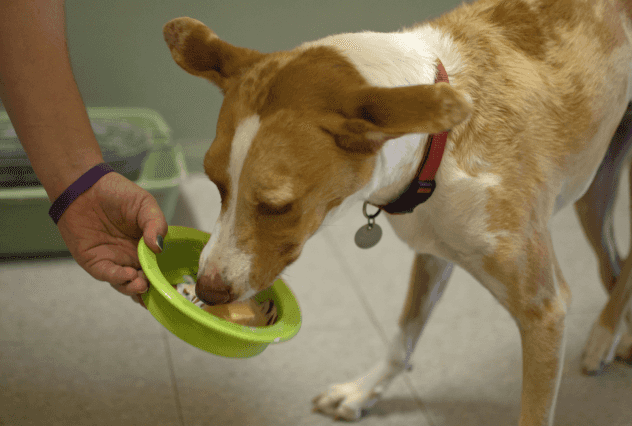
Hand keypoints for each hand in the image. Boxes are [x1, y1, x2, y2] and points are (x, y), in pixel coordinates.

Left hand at [57, 172, 167, 307]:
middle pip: (144, 281)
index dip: (166, 280)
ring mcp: (113, 261)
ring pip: (126, 284)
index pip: (159, 268)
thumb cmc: (117, 193)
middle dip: (151, 289)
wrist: (84, 187)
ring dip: (134, 288)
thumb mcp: (145, 204)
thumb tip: (159, 247)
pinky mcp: (95, 262)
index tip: (175, 286)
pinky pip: (107, 274)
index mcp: (147, 247)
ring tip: (142, 284)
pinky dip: (118, 278)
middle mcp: (131, 257)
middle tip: (157, 288)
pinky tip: (128, 275)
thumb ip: (156, 224)